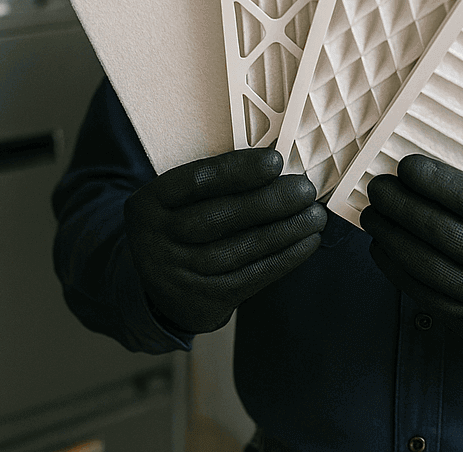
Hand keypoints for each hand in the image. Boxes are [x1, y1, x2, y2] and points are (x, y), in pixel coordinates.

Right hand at [125, 148, 324, 333]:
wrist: (157, 286)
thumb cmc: (181, 227)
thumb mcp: (177, 202)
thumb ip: (214, 186)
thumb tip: (276, 169)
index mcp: (148, 204)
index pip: (195, 181)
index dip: (237, 170)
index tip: (275, 162)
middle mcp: (155, 241)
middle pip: (218, 218)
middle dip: (268, 202)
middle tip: (305, 191)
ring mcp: (176, 275)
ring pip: (238, 250)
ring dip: (284, 232)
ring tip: (314, 216)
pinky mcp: (201, 301)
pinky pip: (250, 278)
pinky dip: (284, 259)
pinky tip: (306, 243)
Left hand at [362, 155, 462, 366]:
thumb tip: (432, 182)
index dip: (435, 181)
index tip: (407, 165)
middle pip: (444, 233)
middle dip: (403, 206)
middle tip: (379, 187)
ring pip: (429, 266)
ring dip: (393, 237)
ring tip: (373, 215)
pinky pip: (426, 296)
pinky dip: (398, 270)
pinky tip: (383, 250)